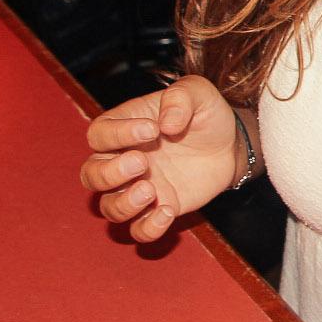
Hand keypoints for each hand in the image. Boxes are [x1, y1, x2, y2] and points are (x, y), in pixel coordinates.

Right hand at [80, 76, 244, 242]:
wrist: (230, 144)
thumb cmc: (205, 114)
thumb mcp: (198, 92)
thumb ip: (180, 97)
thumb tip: (166, 123)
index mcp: (124, 127)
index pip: (99, 134)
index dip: (119, 134)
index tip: (153, 129)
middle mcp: (123, 160)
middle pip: (91, 175)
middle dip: (110, 173)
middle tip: (143, 162)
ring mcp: (138, 188)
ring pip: (108, 207)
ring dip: (123, 204)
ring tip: (151, 190)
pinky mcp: (158, 208)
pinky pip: (138, 230)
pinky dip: (147, 227)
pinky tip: (168, 211)